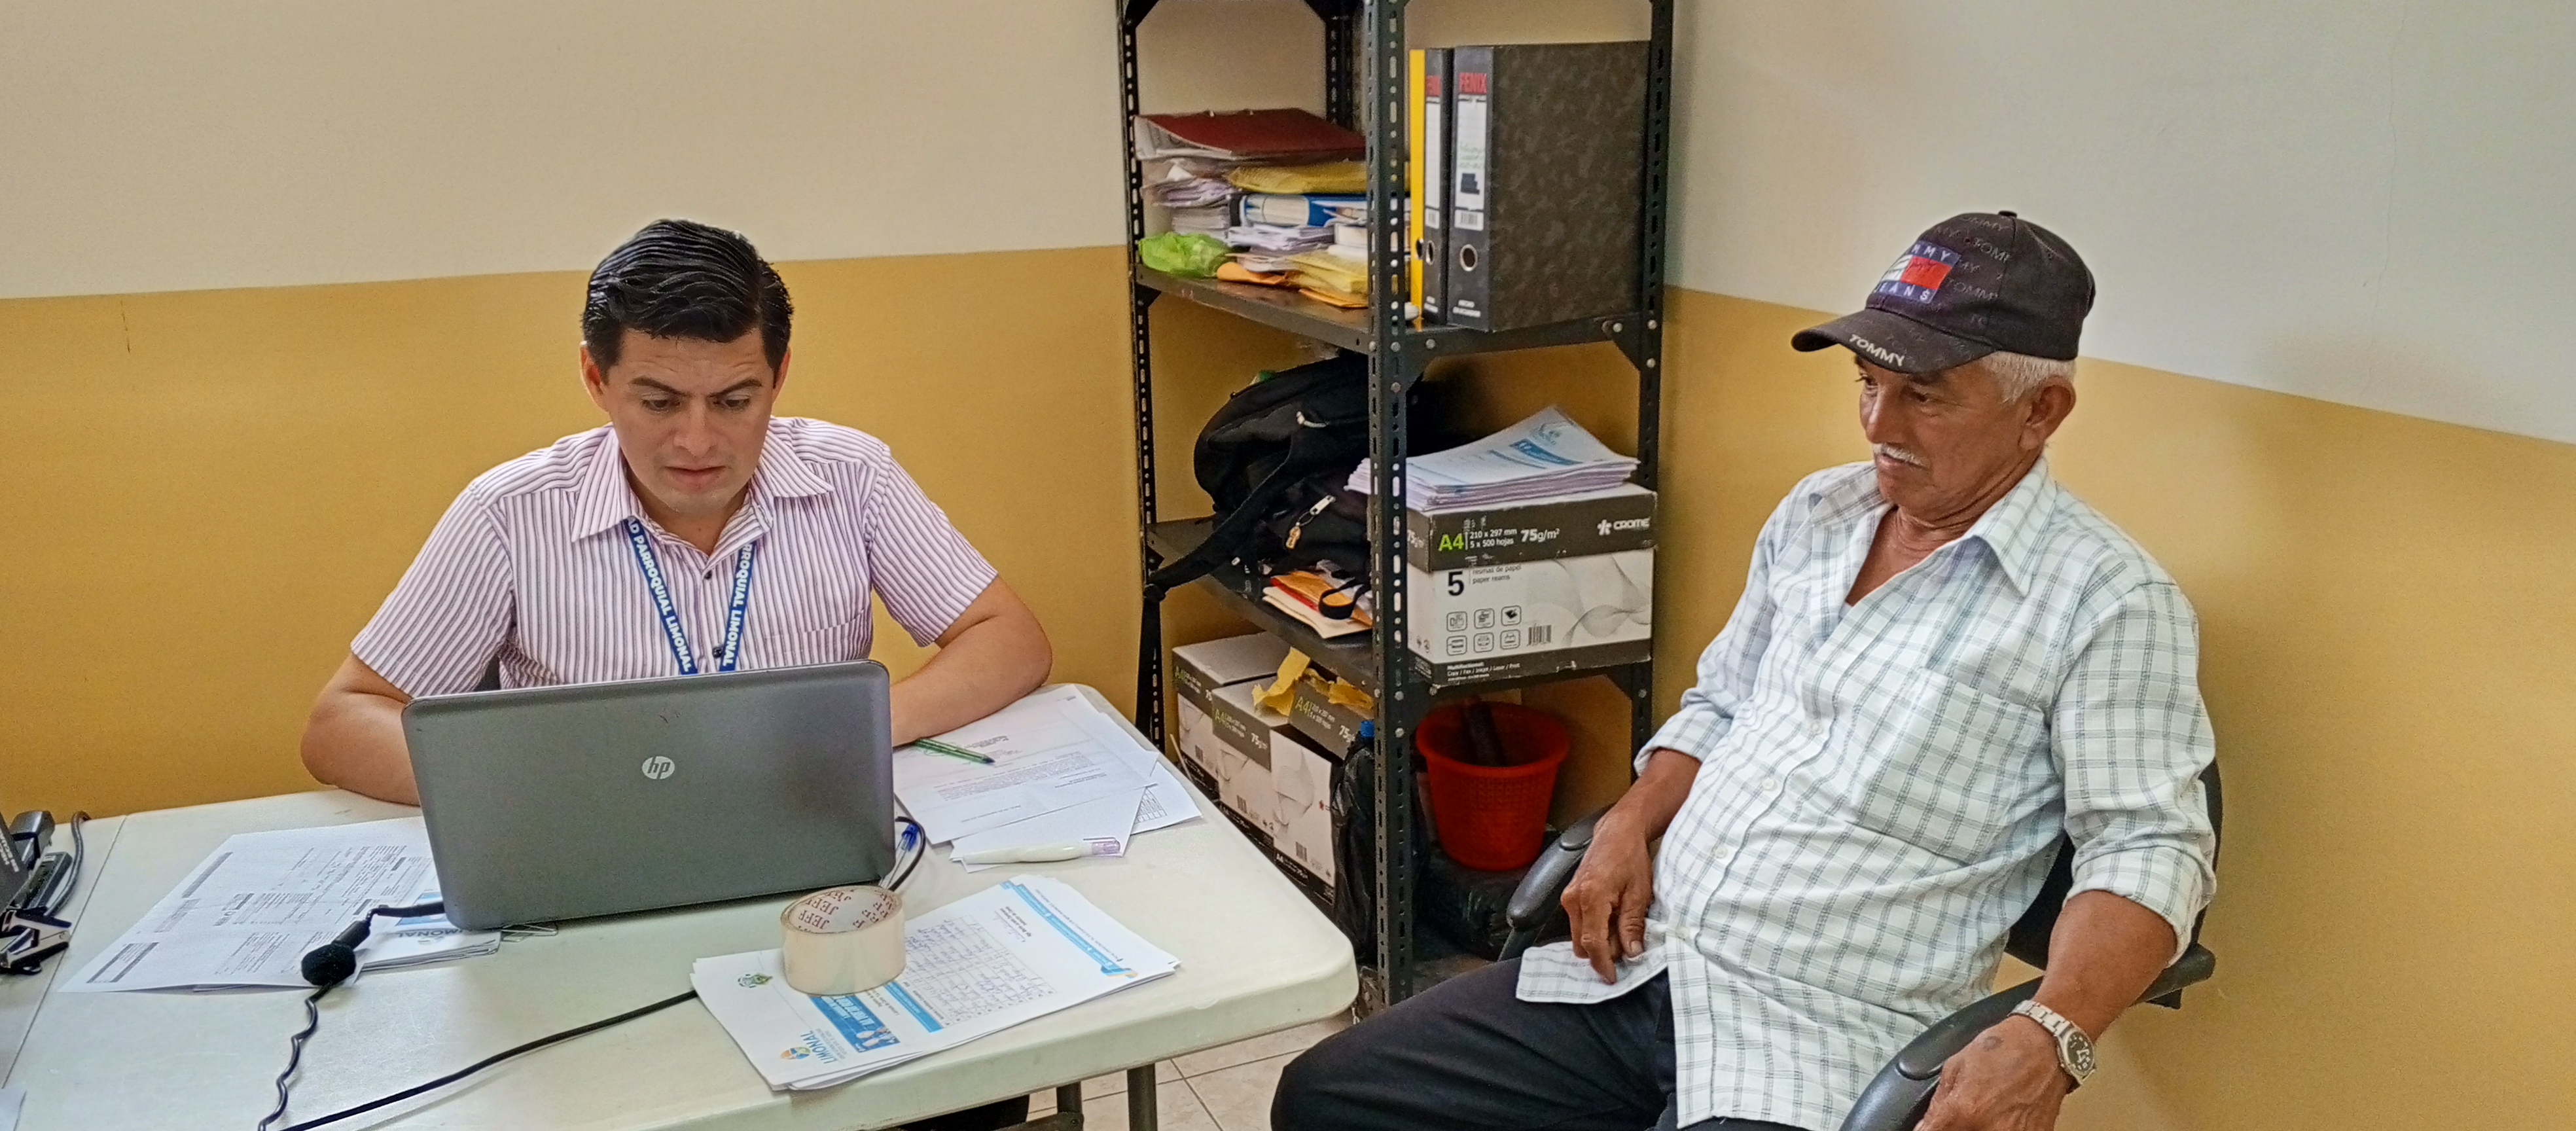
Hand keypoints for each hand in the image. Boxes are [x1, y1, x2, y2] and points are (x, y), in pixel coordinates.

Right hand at [1560, 815, 1653, 982]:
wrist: (1617, 832)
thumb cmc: (1631, 857)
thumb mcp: (1640, 893)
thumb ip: (1633, 925)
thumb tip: (1632, 952)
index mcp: (1591, 898)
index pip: (1592, 943)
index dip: (1603, 964)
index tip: (1613, 978)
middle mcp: (1573, 899)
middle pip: (1582, 944)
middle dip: (1602, 952)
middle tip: (1627, 946)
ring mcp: (1568, 897)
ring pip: (1578, 935)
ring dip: (1598, 941)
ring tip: (1621, 929)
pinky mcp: (1570, 896)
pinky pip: (1578, 923)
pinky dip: (1594, 929)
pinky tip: (1612, 919)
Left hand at [1916, 1016, 2069, 1130]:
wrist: (2047, 1045)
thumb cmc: (2002, 1049)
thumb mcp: (1955, 1067)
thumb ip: (1938, 1104)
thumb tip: (1923, 1128)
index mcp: (1965, 1111)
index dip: (1929, 1129)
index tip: (1932, 1125)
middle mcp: (1990, 1130)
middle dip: (1956, 1127)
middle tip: (1961, 1116)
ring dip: (1979, 1128)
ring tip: (1985, 1112)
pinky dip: (2000, 1129)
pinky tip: (2002, 1117)